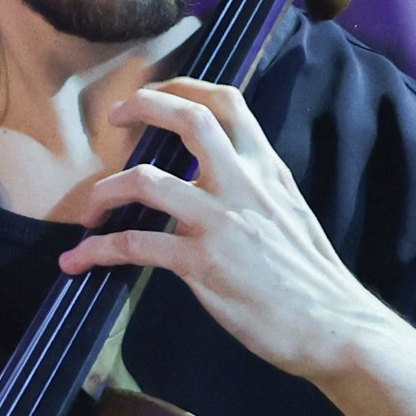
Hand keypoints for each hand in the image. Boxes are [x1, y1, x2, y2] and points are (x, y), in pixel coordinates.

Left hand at [59, 79, 394, 380]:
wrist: (334, 326)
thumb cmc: (312, 278)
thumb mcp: (290, 212)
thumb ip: (256, 188)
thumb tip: (219, 180)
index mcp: (266, 169)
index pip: (227, 103)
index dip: (183, 88)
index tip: (154, 96)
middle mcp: (244, 184)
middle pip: (187, 120)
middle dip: (142, 107)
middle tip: (114, 117)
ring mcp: (221, 222)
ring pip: (145, 181)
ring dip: (105, 192)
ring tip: (89, 211)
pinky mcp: (202, 263)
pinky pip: (134, 245)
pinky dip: (98, 250)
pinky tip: (81, 260)